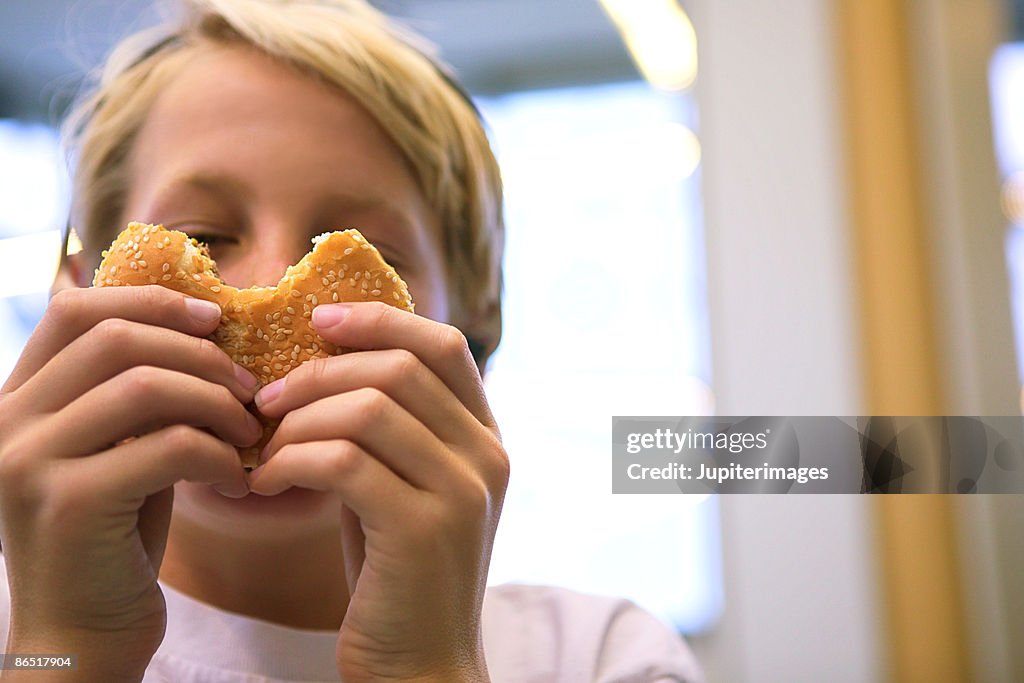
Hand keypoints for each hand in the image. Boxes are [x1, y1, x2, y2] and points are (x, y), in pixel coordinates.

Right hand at [0, 286, 257, 679]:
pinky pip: (170, 446)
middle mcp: (8, 423)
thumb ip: (139, 398)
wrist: (80, 640)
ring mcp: (30, 462)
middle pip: (117, 338)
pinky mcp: (71, 504)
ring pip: (146, 385)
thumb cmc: (112, 542)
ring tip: (251, 434)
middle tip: (249, 389)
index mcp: (17, 401)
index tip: (215, 319)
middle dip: (200, 355)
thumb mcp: (118, 452)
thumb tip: (207, 335)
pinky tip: (238, 482)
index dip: (151, 301)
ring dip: (218, 403)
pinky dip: (221, 455)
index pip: (75, 310)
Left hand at [249, 302, 507, 681]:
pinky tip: (265, 484)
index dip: (380, 320)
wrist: (419, 666)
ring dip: (297, 422)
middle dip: (319, 373)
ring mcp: (461, 493)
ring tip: (263, 451)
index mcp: (485, 439)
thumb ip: (388, 429)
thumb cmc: (396, 574)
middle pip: (398, 368)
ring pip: (367, 409)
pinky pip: (342, 461)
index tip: (318, 321)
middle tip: (267, 401)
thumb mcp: (401, 487)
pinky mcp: (423, 530)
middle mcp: (486, 457)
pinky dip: (290, 462)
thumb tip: (324, 361)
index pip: (443, 344)